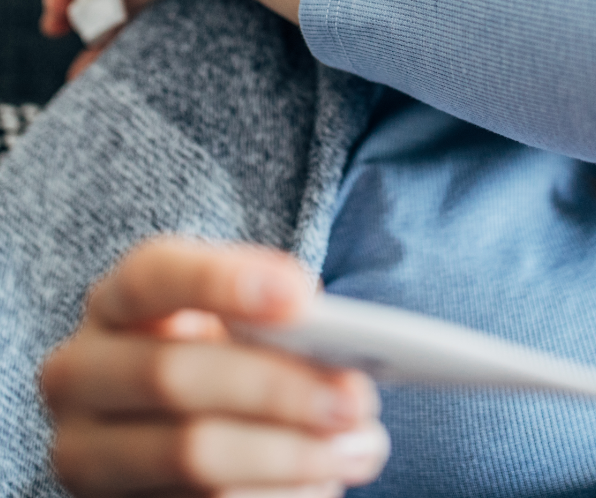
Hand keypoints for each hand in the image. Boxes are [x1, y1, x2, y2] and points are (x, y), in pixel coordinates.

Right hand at [42, 237, 389, 497]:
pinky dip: (274, 496)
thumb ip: (270, 317)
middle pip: (173, 375)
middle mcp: (80, 373)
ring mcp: (85, 454)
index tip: (302, 298)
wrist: (178, 428)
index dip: (222, 281)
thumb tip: (329, 336)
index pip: (152, 276)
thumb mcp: (236, 322)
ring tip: (358, 446)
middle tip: (355, 396)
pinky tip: (322, 484)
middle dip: (276, 387)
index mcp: (115, 302)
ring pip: (190, 456)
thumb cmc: (223, 355)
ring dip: (289, 454)